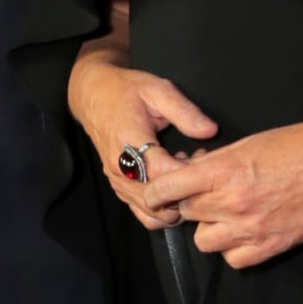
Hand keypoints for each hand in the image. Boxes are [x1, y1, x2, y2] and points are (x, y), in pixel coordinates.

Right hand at [67, 37, 216, 229]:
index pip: (162, 173)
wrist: (92, 95)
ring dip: (175, 203)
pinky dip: (162, 208)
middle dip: (184, 191)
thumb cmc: (125, 90)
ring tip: (184, 176)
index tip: (204, 159)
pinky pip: (142, 213)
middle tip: (197, 169)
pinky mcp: (119, 188)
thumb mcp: (158, 89)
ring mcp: (117, 181)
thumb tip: (210, 130)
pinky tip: (171, 183)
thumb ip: (185, 111)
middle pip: (157, 200)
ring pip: (151, 213)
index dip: (187, 172)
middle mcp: (120, 167)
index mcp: (128, 141)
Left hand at [140, 120, 302, 268]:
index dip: (157, 192)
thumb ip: (217, 162)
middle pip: (185, 213)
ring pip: (204, 241)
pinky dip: (233, 249)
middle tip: (205, 193)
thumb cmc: (301, 145)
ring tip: (226, 214)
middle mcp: (233, 202)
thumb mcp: (250, 142)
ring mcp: (251, 229)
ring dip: (209, 228)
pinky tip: (243, 233)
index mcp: (224, 171)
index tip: (157, 193)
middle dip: (189, 203)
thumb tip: (192, 171)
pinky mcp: (270, 247)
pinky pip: (233, 260)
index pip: (167, 189)